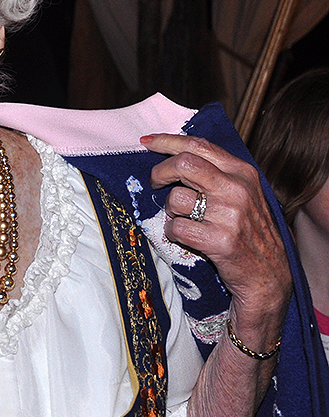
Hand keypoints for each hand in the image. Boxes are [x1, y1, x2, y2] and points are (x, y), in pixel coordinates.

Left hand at [141, 133, 290, 342]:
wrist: (269, 275)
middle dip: (160, 172)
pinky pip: (175, 228)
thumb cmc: (249, 230)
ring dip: (170, 210)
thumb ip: (215, 172)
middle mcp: (237, 189)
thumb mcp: (242, 193)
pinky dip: (173, 233)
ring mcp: (229, 215)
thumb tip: (174, 154)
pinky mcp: (219, 241)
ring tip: (184, 219)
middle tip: (155, 182)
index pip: (198, 145)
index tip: (146, 142)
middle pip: (183, 164)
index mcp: (242, 172)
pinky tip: (186, 237)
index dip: (166, 141)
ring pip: (175, 198)